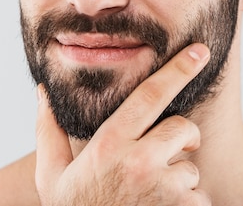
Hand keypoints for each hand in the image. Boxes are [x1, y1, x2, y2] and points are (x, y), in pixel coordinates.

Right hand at [35, 43, 211, 205]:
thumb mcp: (52, 178)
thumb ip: (48, 132)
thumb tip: (42, 93)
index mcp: (109, 146)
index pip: (150, 97)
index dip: (177, 70)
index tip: (199, 52)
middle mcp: (140, 162)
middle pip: (183, 129)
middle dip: (180, 140)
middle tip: (161, 159)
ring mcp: (166, 190)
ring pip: (191, 168)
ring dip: (178, 181)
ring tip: (149, 200)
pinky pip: (199, 198)